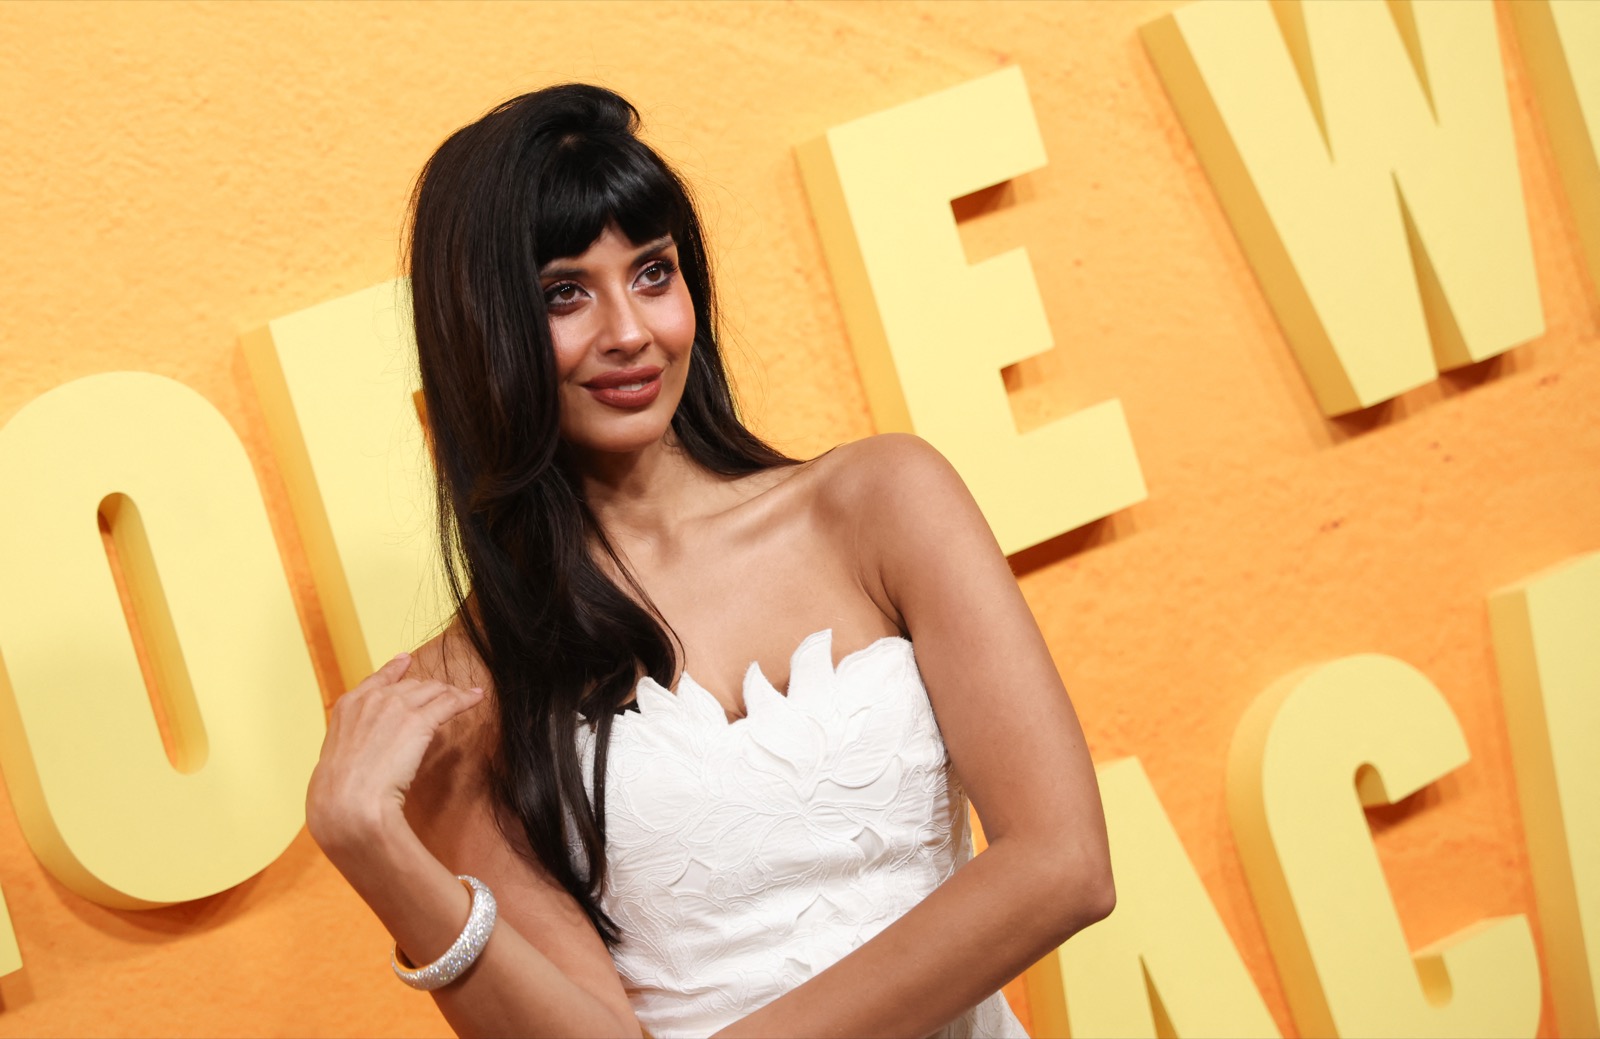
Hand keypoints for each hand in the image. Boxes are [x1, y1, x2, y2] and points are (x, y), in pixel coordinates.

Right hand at [306, 653, 485, 862]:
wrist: (348, 802)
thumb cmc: (340, 792)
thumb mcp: (338, 756)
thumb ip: (355, 741)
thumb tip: (370, 747)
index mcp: (348, 706)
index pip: (378, 678)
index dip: (396, 669)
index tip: (406, 659)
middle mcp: (373, 699)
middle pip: (411, 685)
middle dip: (430, 691)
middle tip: (443, 698)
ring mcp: (396, 707)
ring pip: (433, 690)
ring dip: (449, 693)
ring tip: (464, 697)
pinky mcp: (419, 721)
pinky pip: (450, 703)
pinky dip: (466, 698)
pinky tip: (477, 696)